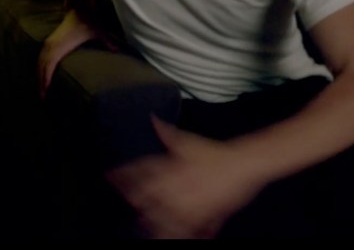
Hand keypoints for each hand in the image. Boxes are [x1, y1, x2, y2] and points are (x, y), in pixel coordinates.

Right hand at [37, 10, 105, 98]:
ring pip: (40, 62)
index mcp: (61, 45)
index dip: (46, 78)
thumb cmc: (88, 21)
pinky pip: (41, 57)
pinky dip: (40, 67)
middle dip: (40, 81)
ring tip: (41, 89)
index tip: (45, 89)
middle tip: (42, 96)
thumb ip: (108, 42)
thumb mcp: (98, 32)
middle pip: (42, 66)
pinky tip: (41, 75)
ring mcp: (49, 43)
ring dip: (38, 75)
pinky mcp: (50, 41)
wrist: (78, 8)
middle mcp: (52, 45)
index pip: (49, 65)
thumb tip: (118, 50)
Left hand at [105, 116, 263, 238]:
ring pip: (163, 218)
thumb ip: (167, 133)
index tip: (110, 176)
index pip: (141, 171)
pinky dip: (178, 232)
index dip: (123, 174)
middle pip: (147, 197)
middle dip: (134, 199)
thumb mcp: (188, 141)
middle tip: (125, 200)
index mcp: (170, 168)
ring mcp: (187, 204)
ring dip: (150, 221)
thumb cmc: (215, 153)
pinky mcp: (201, 217)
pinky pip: (186, 229)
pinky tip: (171, 234)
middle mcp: (175, 188)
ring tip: (142, 224)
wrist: (243, 164)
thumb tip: (152, 119)